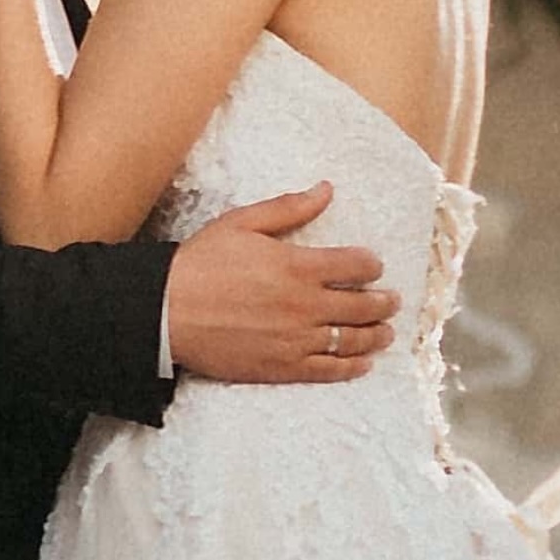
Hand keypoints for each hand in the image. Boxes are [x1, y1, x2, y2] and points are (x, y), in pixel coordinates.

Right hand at [164, 187, 399, 383]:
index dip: (372, 265)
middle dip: (384, 302)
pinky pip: (328, 370)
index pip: (356, 265)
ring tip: (386, 332)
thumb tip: (326, 189)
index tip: (375, 265)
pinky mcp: (282, 367)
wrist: (165, 312)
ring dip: (375, 336)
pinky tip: (363, 364)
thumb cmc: (200, 263)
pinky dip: (351, 368)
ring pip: (351, 340)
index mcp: (298, 266)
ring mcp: (296, 340)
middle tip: (393, 301)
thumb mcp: (242, 223)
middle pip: (362, 305)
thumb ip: (289, 208)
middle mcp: (305, 305)